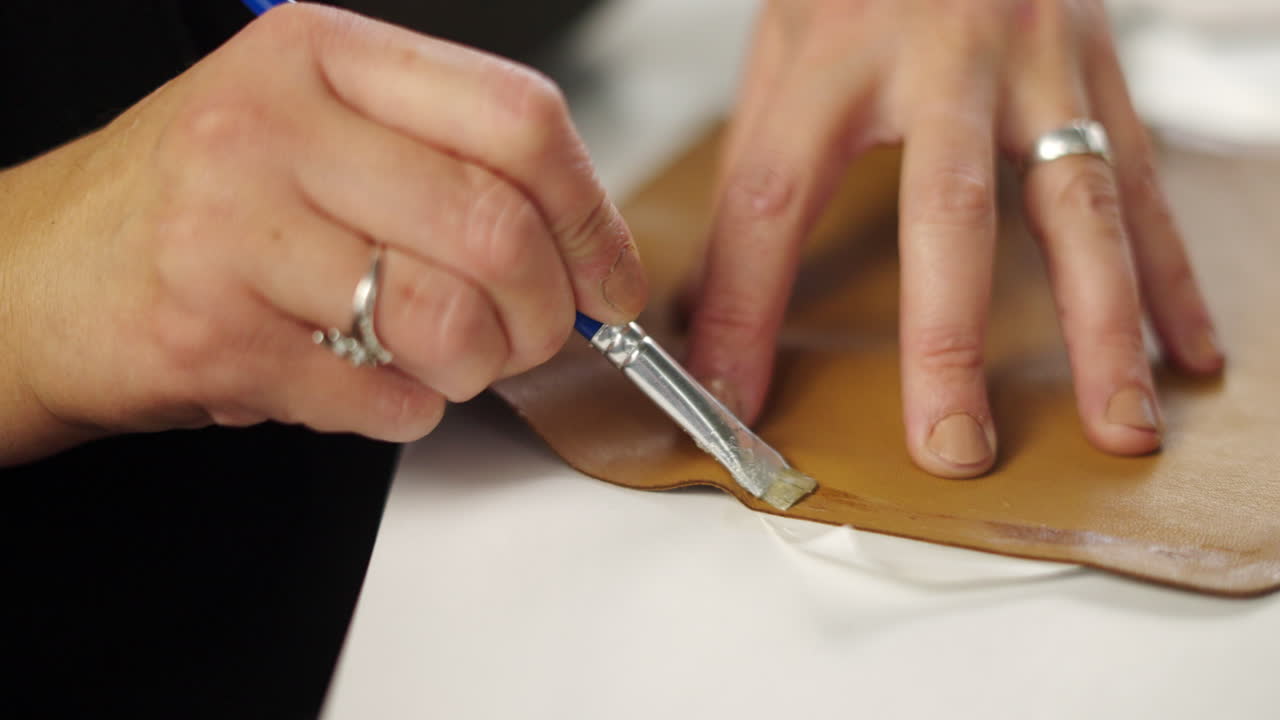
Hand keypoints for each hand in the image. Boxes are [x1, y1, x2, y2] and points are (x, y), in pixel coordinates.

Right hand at [0, 3, 645, 464]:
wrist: (34, 274)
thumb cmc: (194, 204)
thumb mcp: (311, 131)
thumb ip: (441, 162)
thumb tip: (580, 247)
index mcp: (321, 55)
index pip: (519, 117)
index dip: (591, 212)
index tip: (609, 274)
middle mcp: (273, 125)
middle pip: (495, 226)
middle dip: (544, 312)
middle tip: (532, 336)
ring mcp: (232, 227)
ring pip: (443, 318)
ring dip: (476, 368)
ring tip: (448, 365)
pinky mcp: (209, 331)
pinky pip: (377, 395)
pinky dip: (406, 412)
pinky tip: (377, 390)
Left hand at [686, 0, 1222, 477]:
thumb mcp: (786, 49)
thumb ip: (761, 169)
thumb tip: (709, 303)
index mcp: (836, 53)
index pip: (775, 197)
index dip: (746, 305)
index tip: (730, 396)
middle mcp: (945, 56)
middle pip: (946, 211)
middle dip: (949, 341)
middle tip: (952, 446)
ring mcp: (1040, 61)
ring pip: (1080, 204)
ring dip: (1104, 326)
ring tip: (1118, 425)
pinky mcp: (1102, 71)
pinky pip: (1145, 184)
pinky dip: (1170, 276)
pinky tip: (1188, 351)